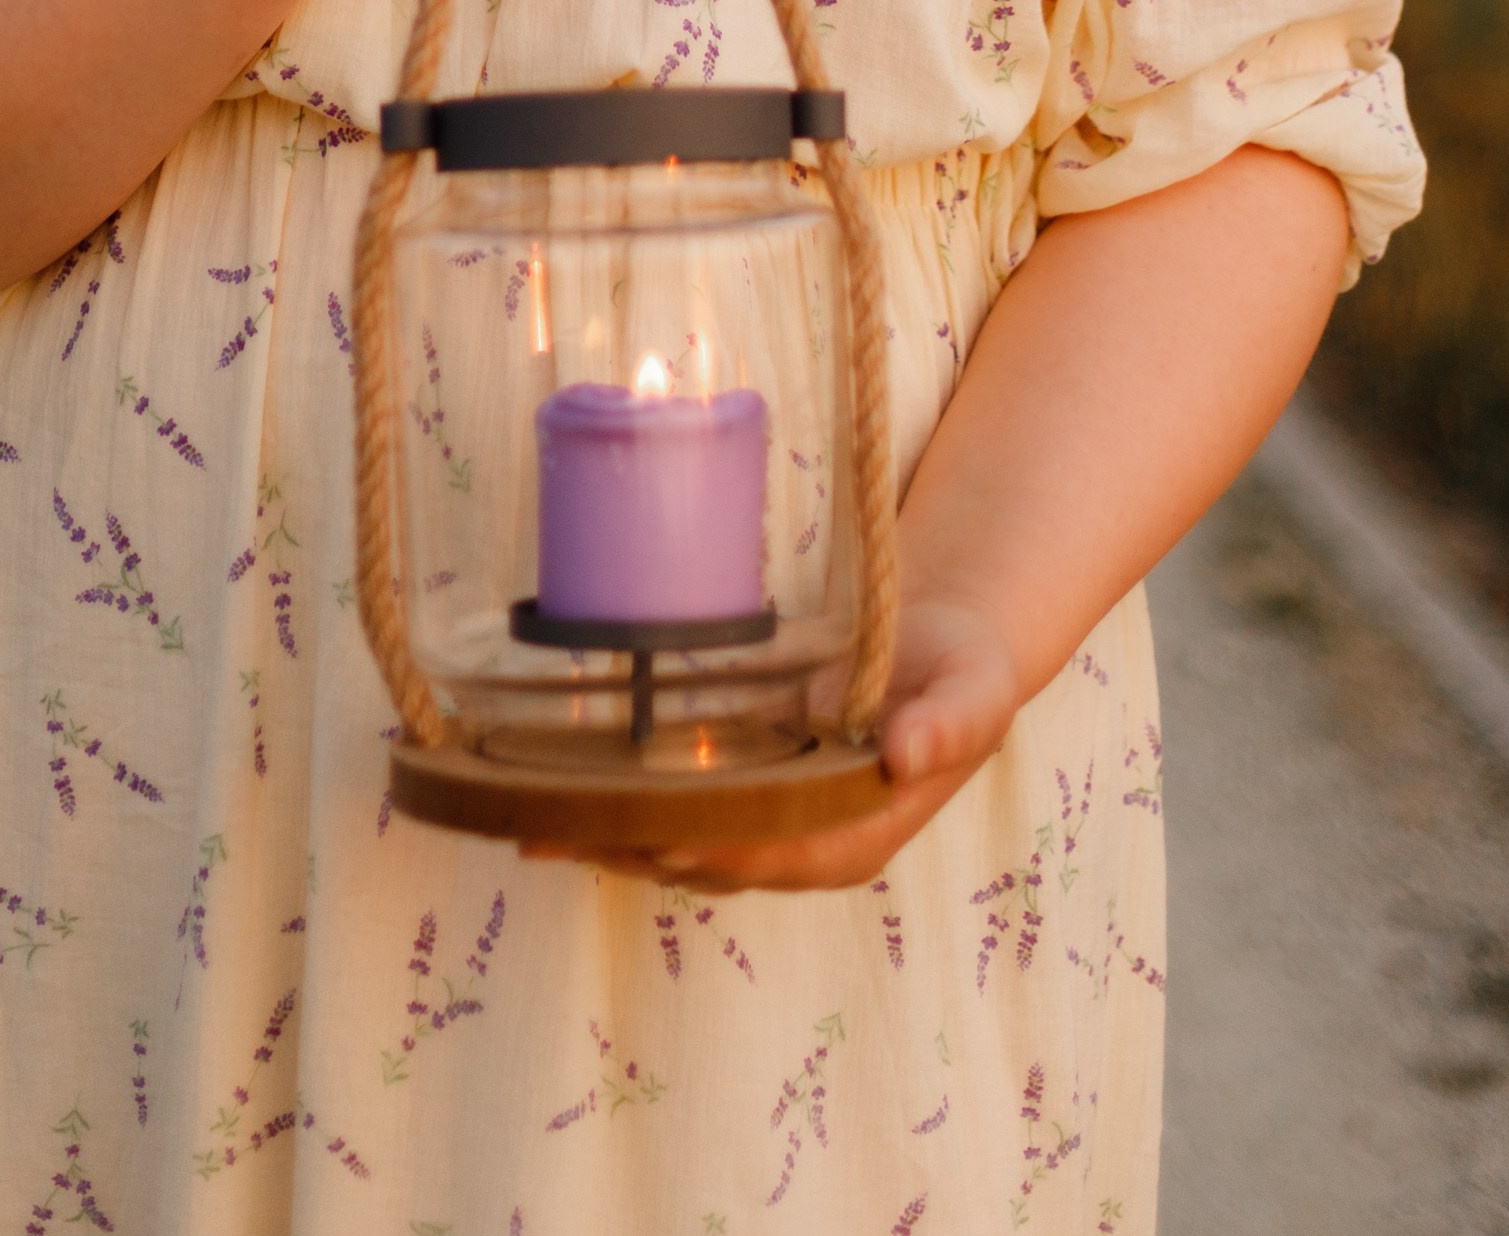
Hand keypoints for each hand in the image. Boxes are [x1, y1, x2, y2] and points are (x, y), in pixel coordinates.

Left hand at [550, 592, 1022, 896]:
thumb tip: (907, 755)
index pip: (774, 855)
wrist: (945, 646)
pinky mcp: (748, 793)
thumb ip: (949, 721)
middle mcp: (808, 845)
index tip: (659, 837)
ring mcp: (774, 825)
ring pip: (684, 849)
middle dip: (636, 851)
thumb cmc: (962, 668)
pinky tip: (565, 798)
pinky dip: (624, 812)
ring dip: (614, 841)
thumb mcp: (974, 687)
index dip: (716, 849)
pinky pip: (681, 815)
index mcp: (859, 835)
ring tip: (534, 825)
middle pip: (711, 863)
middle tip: (554, 832)